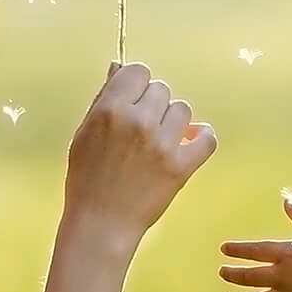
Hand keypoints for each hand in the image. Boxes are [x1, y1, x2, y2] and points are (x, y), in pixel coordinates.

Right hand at [62, 62, 216, 251]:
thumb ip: (103, 99)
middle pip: (161, 89)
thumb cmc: (87, 179)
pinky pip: (207, 138)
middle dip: (153, 106)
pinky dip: (202, 139)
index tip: (135, 101)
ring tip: (159, 142)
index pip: (138, 72)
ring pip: (182, 110)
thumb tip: (119, 67)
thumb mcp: (84, 133)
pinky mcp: (181, 166)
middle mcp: (137, 121)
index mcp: (110, 110)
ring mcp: (162, 144)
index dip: (137, 86)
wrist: (100, 223)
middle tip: (142, 130)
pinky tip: (190, 143)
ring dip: (173, 123)